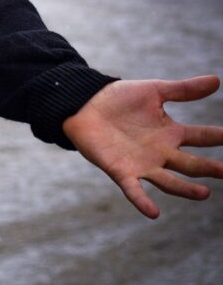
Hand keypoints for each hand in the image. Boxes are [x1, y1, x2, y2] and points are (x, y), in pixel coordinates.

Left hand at [63, 75, 222, 218]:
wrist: (84, 103)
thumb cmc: (119, 98)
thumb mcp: (153, 91)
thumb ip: (183, 90)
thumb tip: (216, 80)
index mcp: (171, 133)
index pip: (201, 137)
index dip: (219, 137)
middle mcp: (161, 153)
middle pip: (190, 164)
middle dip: (210, 169)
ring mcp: (142, 164)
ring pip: (169, 182)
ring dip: (185, 190)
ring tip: (204, 193)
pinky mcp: (121, 171)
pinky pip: (134, 190)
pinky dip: (142, 201)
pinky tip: (153, 213)